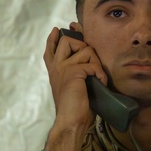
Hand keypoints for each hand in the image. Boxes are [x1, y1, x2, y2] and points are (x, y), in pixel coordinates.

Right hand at [42, 24, 107, 150]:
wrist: (70, 120)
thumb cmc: (75, 108)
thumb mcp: (72, 86)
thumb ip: (75, 72)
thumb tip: (87, 61)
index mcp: (54, 71)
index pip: (50, 49)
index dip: (54, 38)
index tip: (57, 30)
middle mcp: (57, 67)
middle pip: (67, 40)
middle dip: (82, 44)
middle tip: (89, 59)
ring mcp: (64, 68)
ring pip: (86, 50)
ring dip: (96, 63)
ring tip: (96, 77)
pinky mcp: (74, 72)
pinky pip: (93, 64)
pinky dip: (100, 74)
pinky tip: (100, 83)